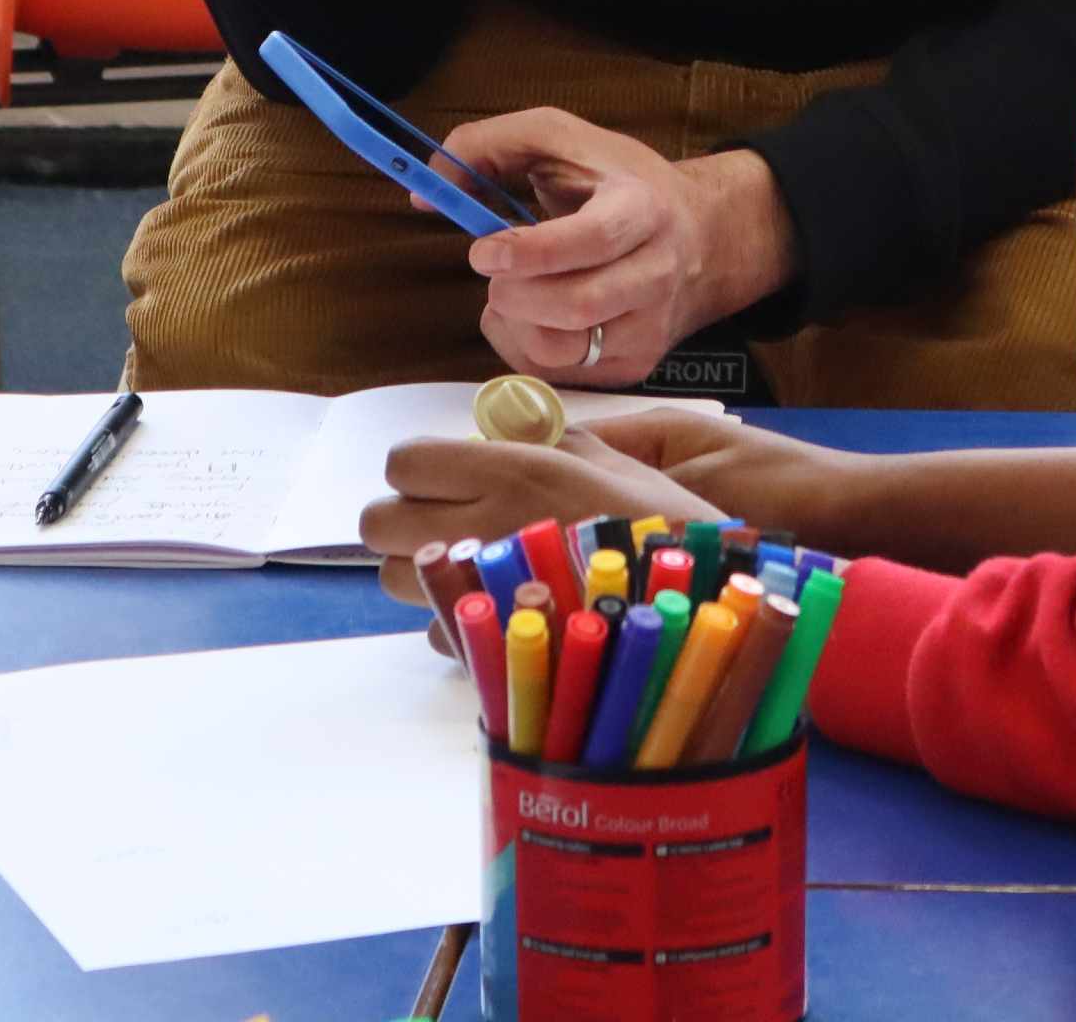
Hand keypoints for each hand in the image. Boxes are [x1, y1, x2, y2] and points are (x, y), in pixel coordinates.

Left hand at [362, 408, 863, 607]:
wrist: (698, 600)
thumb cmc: (665, 521)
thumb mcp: (612, 457)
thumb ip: (546, 441)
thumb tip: (505, 430)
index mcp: (509, 470)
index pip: (405, 461)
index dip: (418, 468)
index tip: (443, 475)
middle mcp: (480, 526)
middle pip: (377, 523)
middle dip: (401, 521)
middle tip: (443, 521)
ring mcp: (479, 591)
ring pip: (398, 582)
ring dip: (422, 572)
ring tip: (473, 568)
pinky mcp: (490, 645)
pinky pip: (439, 631)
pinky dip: (457, 623)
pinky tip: (500, 611)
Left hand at [454, 111, 796, 386]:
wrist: (699, 235)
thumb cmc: (614, 181)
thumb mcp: (557, 137)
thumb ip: (485, 146)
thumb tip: (425, 191)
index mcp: (642, 208)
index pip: (591, 241)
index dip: (529, 251)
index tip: (483, 250)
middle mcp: (656, 272)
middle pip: (576, 307)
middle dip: (513, 292)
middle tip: (492, 267)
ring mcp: (648, 326)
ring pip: (563, 350)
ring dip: (514, 323)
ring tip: (512, 288)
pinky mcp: (634, 363)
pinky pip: (558, 373)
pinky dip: (522, 345)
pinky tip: (528, 313)